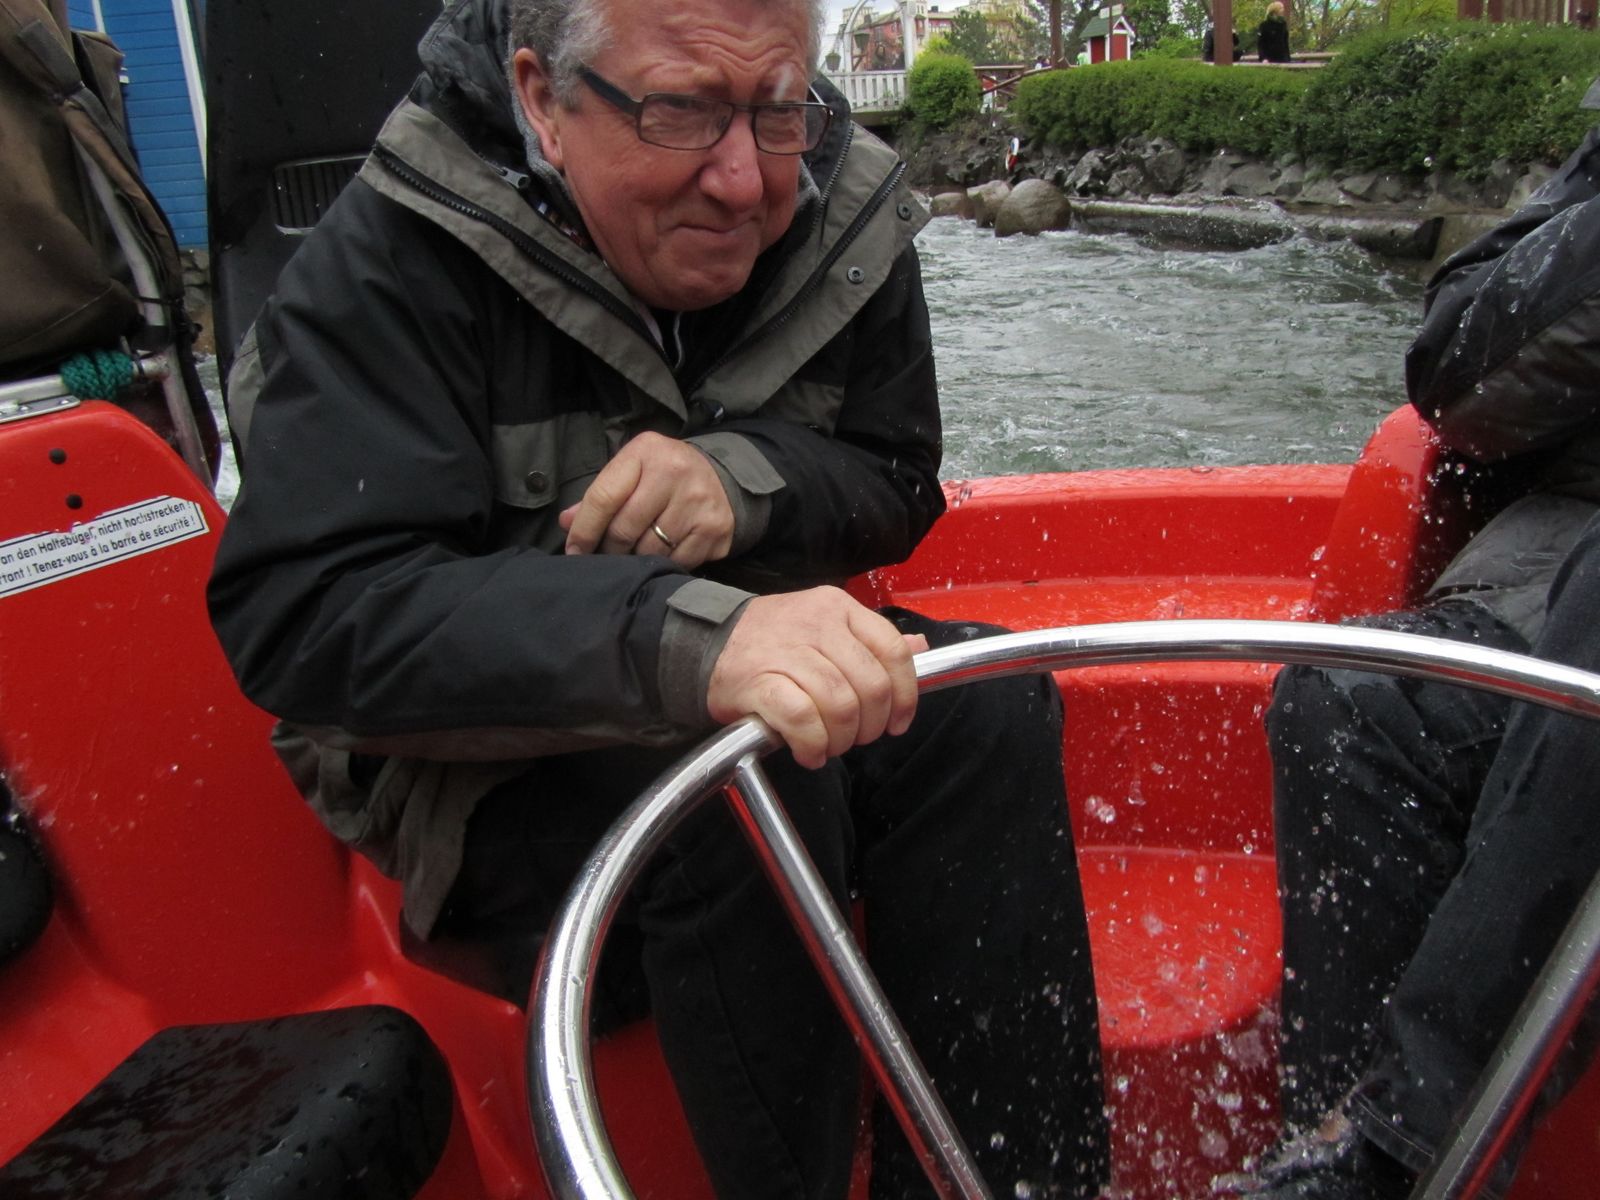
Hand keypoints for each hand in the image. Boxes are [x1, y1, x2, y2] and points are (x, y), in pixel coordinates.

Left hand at [560, 432, 733, 568]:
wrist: (720, 476)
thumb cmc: (663, 475)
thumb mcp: (632, 471)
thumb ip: (600, 495)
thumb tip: (567, 523)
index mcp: (645, 452)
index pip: (603, 497)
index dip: (584, 530)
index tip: (575, 551)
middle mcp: (674, 472)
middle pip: (625, 528)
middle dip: (610, 549)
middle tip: (608, 554)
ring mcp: (698, 501)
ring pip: (650, 550)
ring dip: (637, 558)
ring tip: (636, 552)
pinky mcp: (715, 528)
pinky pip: (677, 562)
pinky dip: (665, 564)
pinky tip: (664, 554)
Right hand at [706, 588, 927, 768]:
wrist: (703, 642)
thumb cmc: (770, 642)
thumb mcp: (824, 627)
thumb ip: (871, 640)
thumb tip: (920, 648)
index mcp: (838, 608)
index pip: (894, 650)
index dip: (906, 695)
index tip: (898, 721)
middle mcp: (817, 624)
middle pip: (871, 686)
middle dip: (871, 725)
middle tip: (856, 737)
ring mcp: (787, 651)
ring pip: (841, 705)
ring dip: (842, 739)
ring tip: (829, 745)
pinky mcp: (758, 681)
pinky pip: (803, 720)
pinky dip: (812, 744)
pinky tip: (809, 752)